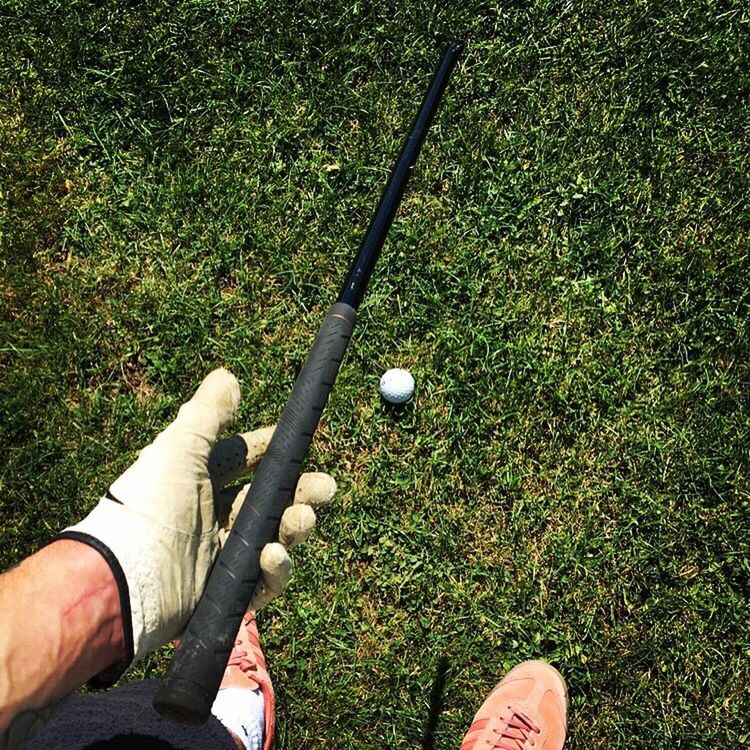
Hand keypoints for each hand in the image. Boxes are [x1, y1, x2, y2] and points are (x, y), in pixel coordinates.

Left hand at [60, 368, 335, 681]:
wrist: (127, 579)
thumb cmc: (151, 506)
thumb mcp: (181, 449)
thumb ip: (208, 413)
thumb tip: (228, 376)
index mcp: (197, 481)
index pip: (244, 460)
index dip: (272, 451)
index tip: (299, 441)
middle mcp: (210, 516)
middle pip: (267, 501)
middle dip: (300, 492)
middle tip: (326, 488)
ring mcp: (219, 556)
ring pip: (273, 538)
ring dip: (294, 526)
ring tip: (302, 519)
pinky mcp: (226, 593)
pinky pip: (262, 582)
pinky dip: (274, 570)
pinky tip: (272, 555)